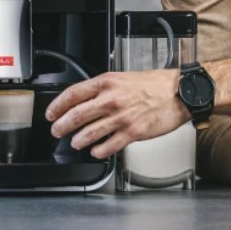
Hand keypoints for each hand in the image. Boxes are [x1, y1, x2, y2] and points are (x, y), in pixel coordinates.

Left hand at [44, 70, 188, 158]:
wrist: (179, 93)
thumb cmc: (157, 84)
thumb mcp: (125, 78)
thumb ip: (106, 88)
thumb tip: (87, 99)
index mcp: (108, 83)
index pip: (73, 94)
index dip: (57, 105)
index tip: (51, 113)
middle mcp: (111, 99)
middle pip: (76, 115)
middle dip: (61, 126)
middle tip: (56, 131)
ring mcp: (121, 117)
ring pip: (89, 133)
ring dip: (78, 140)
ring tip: (75, 143)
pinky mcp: (132, 132)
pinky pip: (108, 146)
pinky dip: (98, 151)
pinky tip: (96, 151)